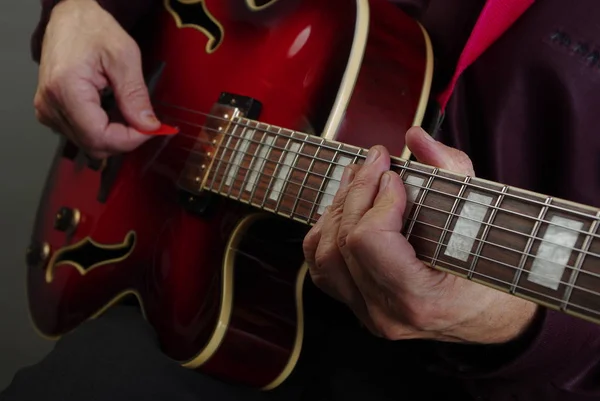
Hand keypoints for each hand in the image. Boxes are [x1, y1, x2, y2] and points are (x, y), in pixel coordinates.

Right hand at [34, 0, 160, 158]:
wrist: (71, 18)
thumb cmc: (92, 29)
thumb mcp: (124, 57)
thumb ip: (135, 95)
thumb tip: (148, 125)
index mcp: (65, 89)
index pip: (99, 136)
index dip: (129, 140)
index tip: (150, 129)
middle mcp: (50, 104)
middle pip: (93, 145)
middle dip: (124, 139)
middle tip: (144, 121)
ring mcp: (47, 110)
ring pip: (89, 143)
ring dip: (114, 134)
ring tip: (125, 110)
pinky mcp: (51, 112)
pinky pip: (81, 134)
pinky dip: (102, 130)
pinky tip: (111, 111)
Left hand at [302, 127, 537, 343]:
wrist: (489, 315)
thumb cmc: (492, 269)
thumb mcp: (481, 216)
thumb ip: (450, 170)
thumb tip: (415, 137)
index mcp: (419, 298)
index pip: (369, 240)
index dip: (376, 199)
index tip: (394, 176)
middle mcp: (386, 313)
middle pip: (345, 241)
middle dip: (357, 191)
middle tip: (374, 161)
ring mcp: (368, 314)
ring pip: (324, 254)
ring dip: (337, 208)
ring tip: (356, 178)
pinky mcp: (357, 307)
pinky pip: (323, 268)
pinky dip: (328, 232)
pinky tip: (344, 208)